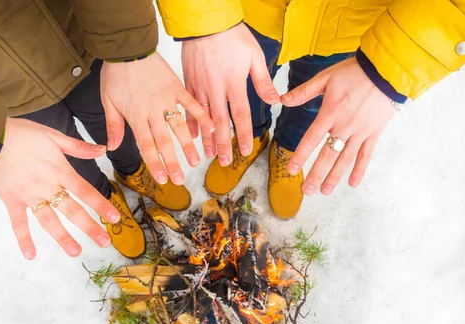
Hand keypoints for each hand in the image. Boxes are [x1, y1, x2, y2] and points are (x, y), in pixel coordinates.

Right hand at [0, 118, 120, 259]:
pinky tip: (30, 255)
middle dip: (89, 226)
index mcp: (59, 171)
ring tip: (76, 252)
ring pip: (48, 220)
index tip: (115, 218)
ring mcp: (29, 196)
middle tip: (104, 242)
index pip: (85, 191)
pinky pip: (18, 223)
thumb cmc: (21, 134)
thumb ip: (78, 147)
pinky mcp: (11, 200)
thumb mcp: (53, 136)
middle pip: (71, 210)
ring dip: (62, 237)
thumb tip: (103, 149)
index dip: (101, 205)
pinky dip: (23, 239)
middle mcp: (46, 186)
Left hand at [100, 52, 213, 184]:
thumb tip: (111, 148)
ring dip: (188, 145)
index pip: (147, 145)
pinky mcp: (177, 87)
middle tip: (181, 180)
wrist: (127, 47)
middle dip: (173, 162)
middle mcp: (153, 111)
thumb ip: (113, 125)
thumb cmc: (116, 73)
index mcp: (135, 116)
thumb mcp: (107, 100)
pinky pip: (191, 103)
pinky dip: (201, 116)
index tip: (163, 179)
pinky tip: (211, 128)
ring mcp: (167, 99)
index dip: (155, 164)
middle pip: (164, 141)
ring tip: (197, 161)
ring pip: (179, 126)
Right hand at [182, 22, 279, 164]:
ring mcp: (199, 86)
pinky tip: (193, 135)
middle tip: (224, 161)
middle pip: (219, 121)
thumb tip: (275, 101)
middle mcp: (215, 87)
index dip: (241, 134)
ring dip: (206, 137)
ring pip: (202, 117)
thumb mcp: (254, 56)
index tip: (244, 150)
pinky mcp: (188, 82)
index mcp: (233, 82)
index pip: (239, 114)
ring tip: (208, 154)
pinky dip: (191, 122)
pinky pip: (188, 106)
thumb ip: (263, 81)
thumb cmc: (232, 36)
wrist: (206, 21)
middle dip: (223, 143)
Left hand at [281, 58, 395, 194]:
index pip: (311, 139)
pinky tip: (352, 183)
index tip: (291, 170)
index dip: (300, 156)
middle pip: (327, 156)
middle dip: (315, 175)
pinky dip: (359, 170)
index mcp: (330, 113)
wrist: (386, 71)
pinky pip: (365, 155)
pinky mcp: (374, 133)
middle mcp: (344, 126)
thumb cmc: (354, 72)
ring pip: (345, 159)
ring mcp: (360, 132)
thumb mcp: (326, 77)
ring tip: (324, 191)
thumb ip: (304, 91)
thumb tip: (282, 99)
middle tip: (306, 191)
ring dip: (334, 177)